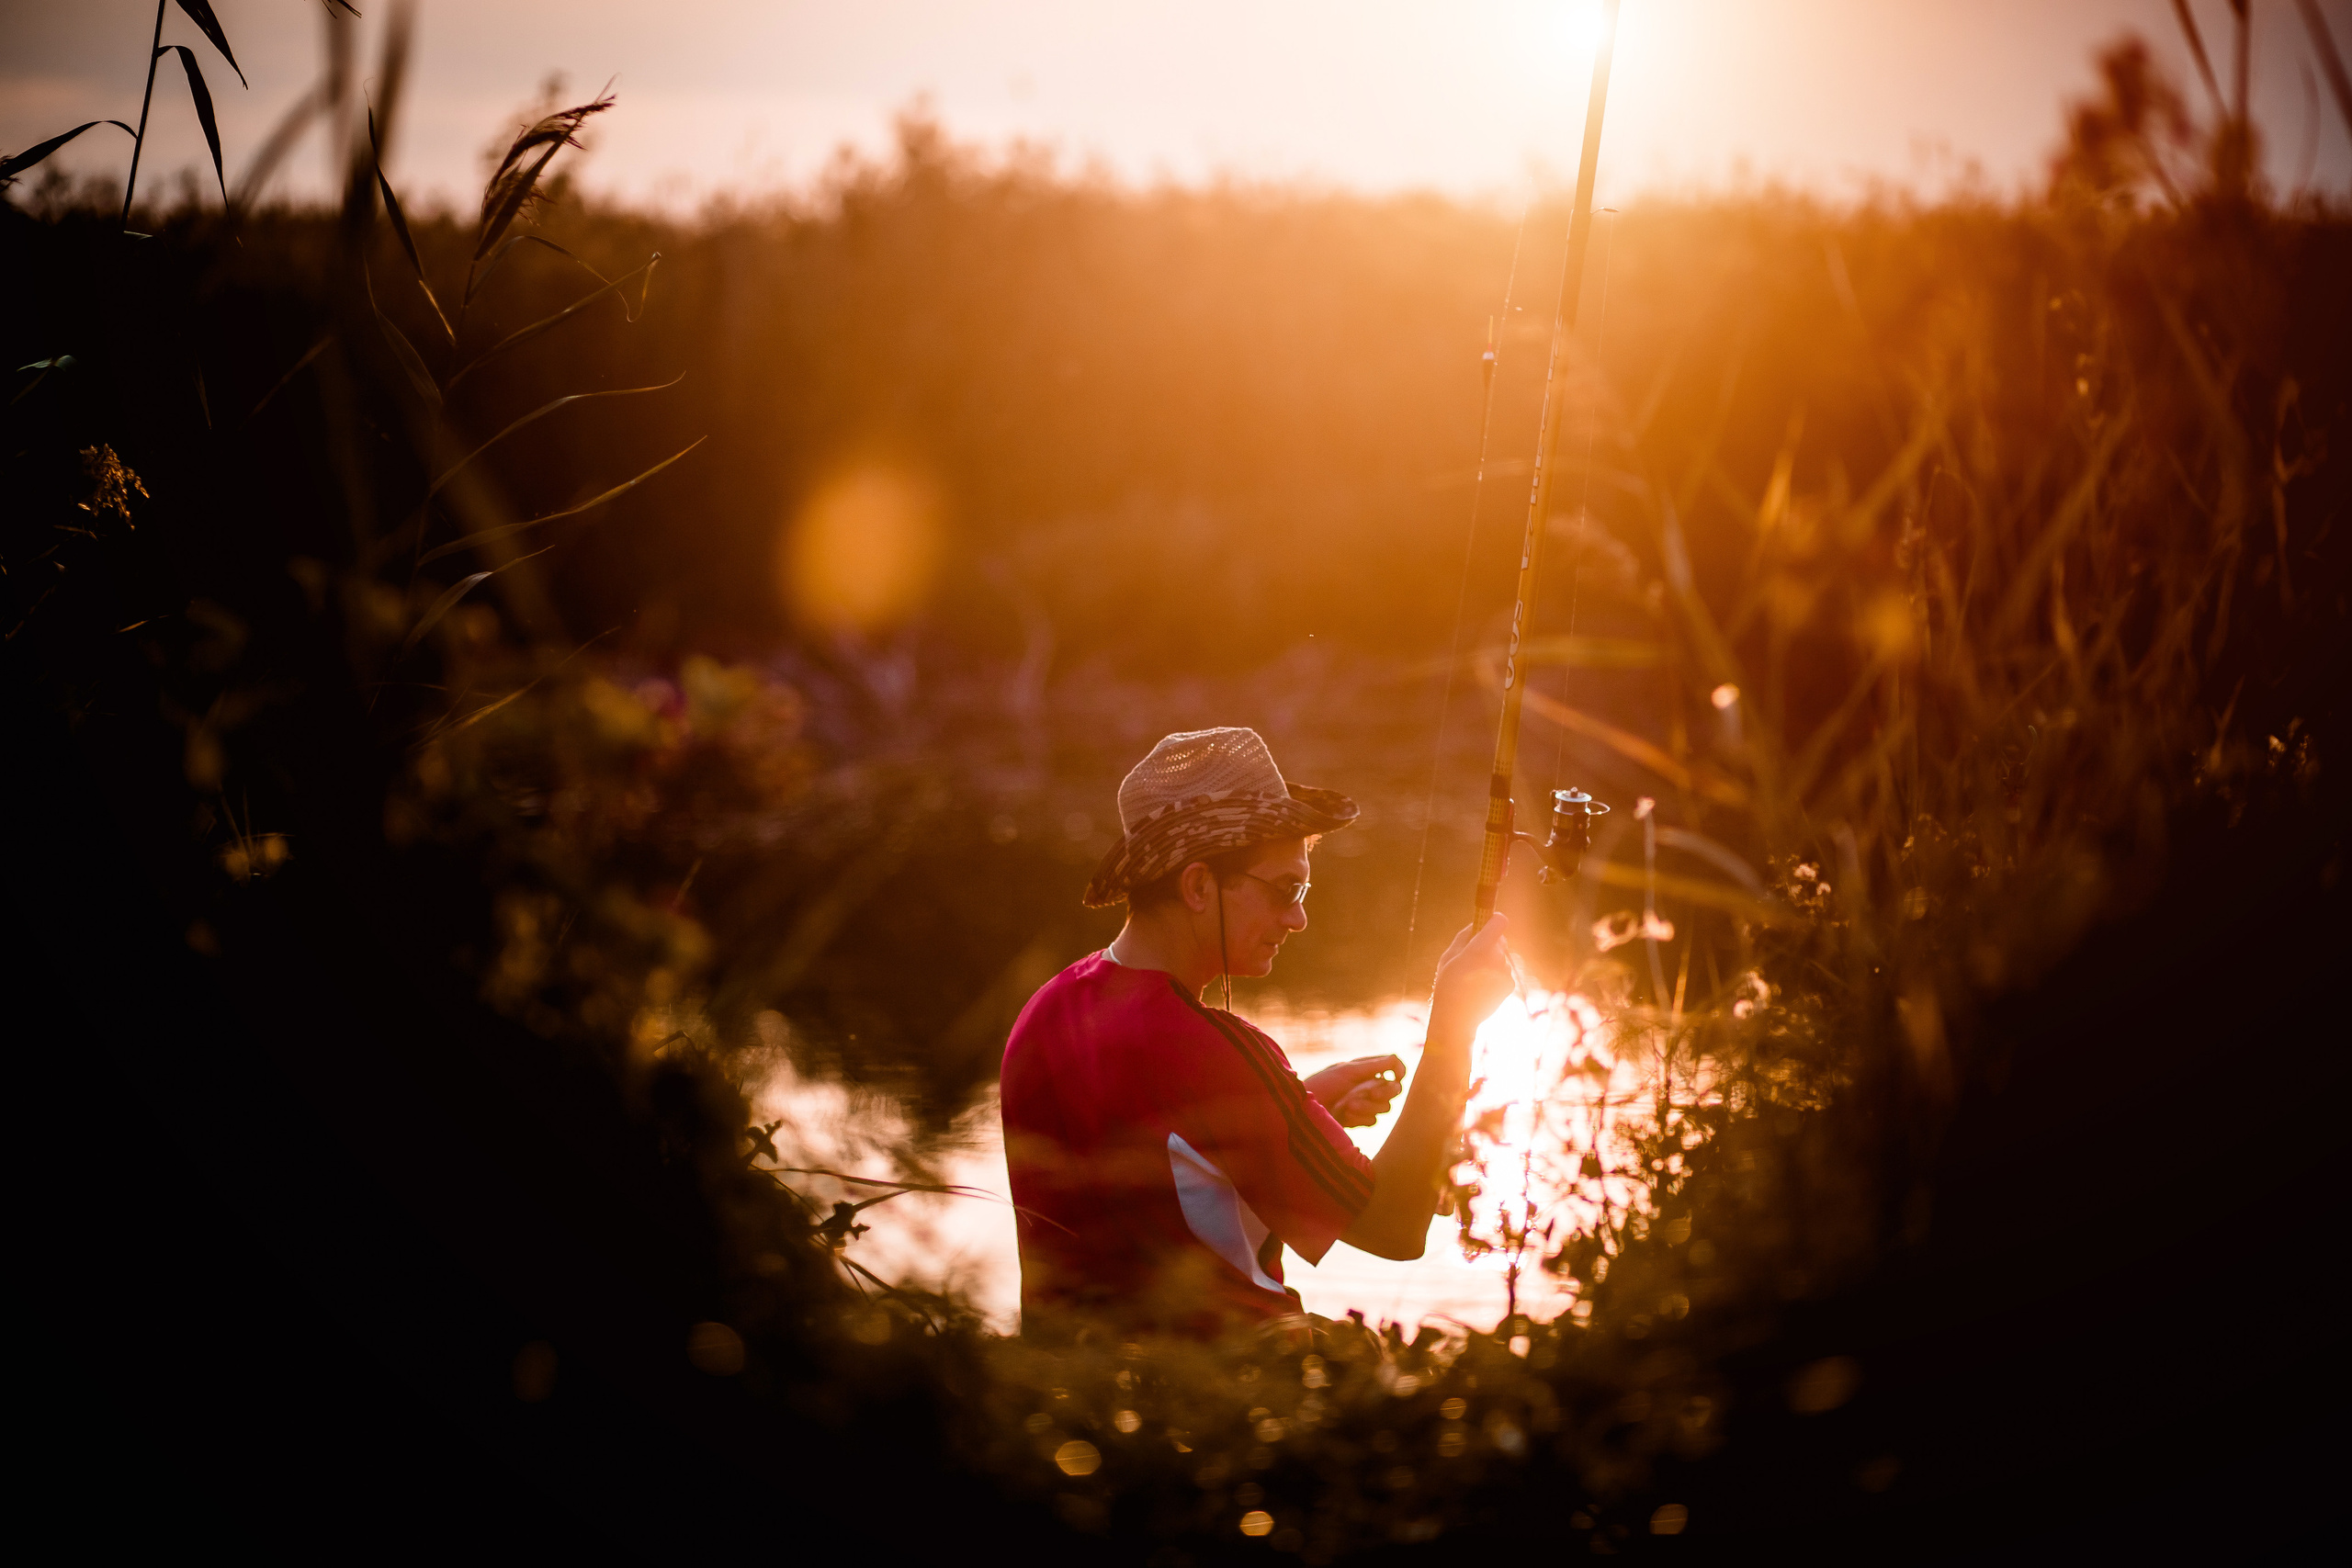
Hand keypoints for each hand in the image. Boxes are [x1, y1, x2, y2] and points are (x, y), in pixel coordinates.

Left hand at [1303, 1054, 1404, 1127]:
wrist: (1306, 1109)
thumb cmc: (1323, 1085)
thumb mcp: (1347, 1071)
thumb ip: (1373, 1066)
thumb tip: (1396, 1058)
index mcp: (1366, 1068)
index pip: (1393, 1067)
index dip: (1399, 1071)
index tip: (1396, 1076)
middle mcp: (1369, 1085)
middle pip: (1394, 1089)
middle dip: (1383, 1092)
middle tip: (1369, 1092)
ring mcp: (1366, 1103)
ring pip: (1385, 1107)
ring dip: (1367, 1106)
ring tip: (1347, 1104)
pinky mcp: (1361, 1119)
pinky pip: (1373, 1120)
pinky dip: (1359, 1117)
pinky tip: (1345, 1115)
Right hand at [1429, 914, 1514, 1038]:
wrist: (1457, 1018)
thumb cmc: (1448, 985)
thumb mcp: (1448, 956)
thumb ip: (1464, 937)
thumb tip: (1475, 924)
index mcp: (1479, 949)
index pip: (1499, 922)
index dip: (1494, 919)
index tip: (1488, 921)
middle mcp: (1496, 959)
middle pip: (1500, 940)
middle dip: (1489, 942)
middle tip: (1473, 954)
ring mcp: (1504, 973)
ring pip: (1501, 956)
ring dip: (1491, 960)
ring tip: (1473, 976)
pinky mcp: (1509, 985)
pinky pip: (1503, 971)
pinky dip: (1495, 974)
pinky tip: (1481, 986)